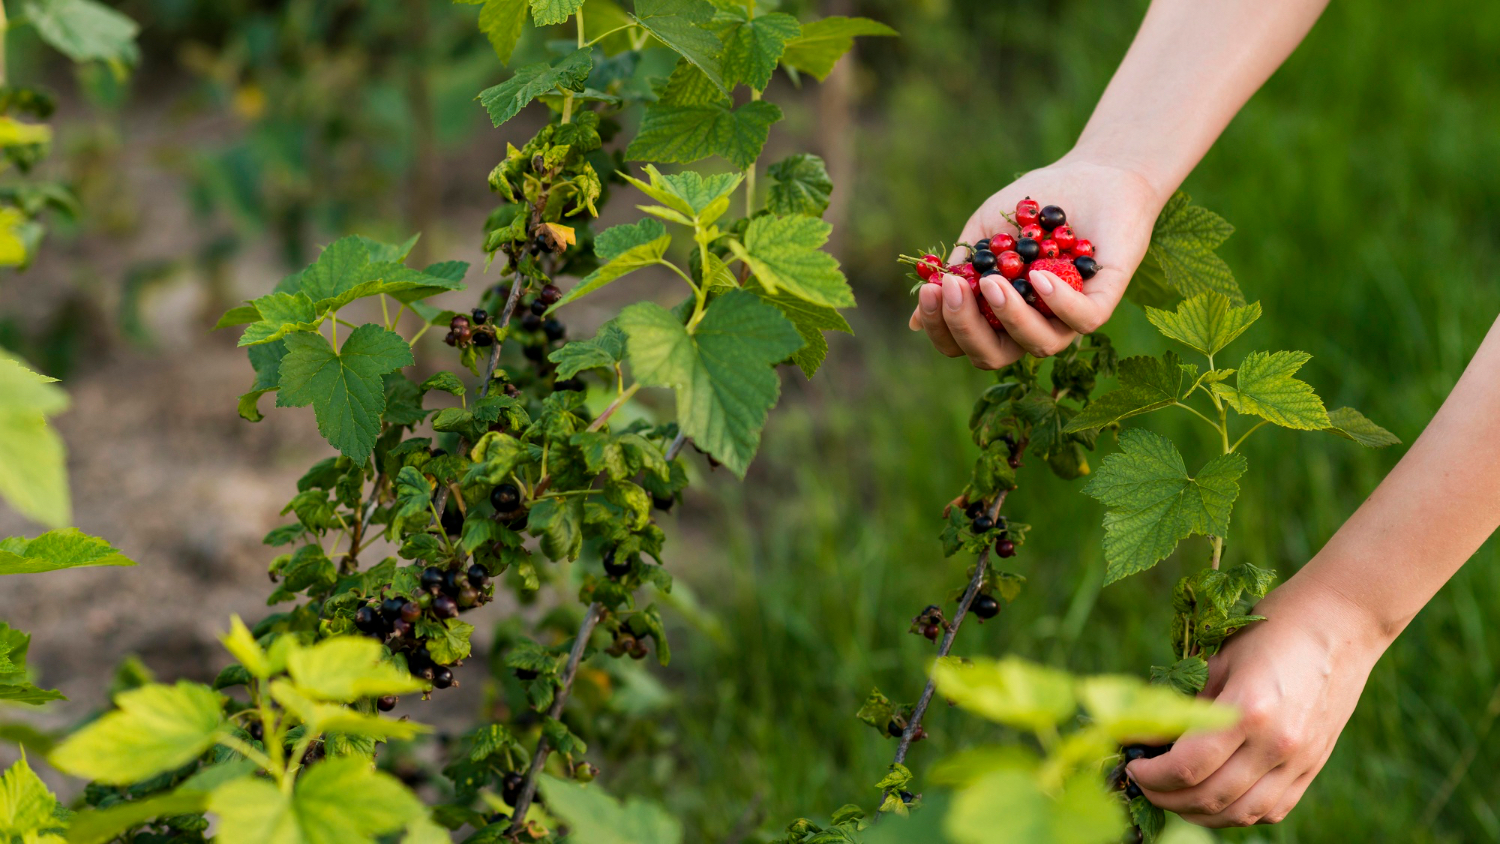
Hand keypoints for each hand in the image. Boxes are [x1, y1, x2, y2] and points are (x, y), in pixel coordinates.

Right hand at [909, 156, 1161, 367]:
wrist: (1088, 174)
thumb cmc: (1030, 207)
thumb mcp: (983, 236)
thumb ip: (957, 274)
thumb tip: (914, 321)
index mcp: (999, 317)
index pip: (964, 344)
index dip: (941, 328)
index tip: (930, 291)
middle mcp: (1032, 325)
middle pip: (993, 356)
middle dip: (966, 328)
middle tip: (954, 289)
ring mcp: (1068, 318)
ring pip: (1038, 344)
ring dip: (1009, 316)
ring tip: (993, 281)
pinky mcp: (1104, 300)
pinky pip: (1082, 320)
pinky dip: (1057, 302)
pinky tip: (1037, 276)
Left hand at [1127, 573, 1392, 826]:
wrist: (1340, 623)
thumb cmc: (1272, 630)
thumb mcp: (1219, 660)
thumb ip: (1186, 706)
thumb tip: (1145, 738)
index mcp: (1248, 711)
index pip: (1186, 767)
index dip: (1150, 775)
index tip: (1131, 765)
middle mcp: (1276, 744)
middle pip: (1209, 798)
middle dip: (1165, 797)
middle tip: (1143, 782)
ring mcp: (1299, 761)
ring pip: (1240, 814)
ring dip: (1198, 812)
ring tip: (1172, 795)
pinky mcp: (1312, 768)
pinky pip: (1270, 810)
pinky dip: (1236, 812)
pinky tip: (1213, 797)